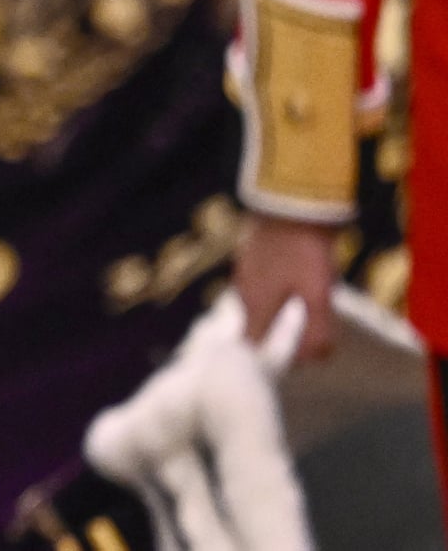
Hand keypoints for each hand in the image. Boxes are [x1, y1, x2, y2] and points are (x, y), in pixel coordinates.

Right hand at [233, 211, 340, 360]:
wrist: (291, 201)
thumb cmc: (306, 251)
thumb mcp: (319, 294)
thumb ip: (317, 330)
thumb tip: (312, 360)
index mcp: (255, 304)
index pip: (252, 346)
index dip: (268, 358)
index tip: (289, 362)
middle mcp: (244, 290)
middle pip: (256, 324)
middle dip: (277, 334)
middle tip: (306, 336)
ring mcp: (244, 270)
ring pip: (258, 302)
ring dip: (277, 310)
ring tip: (304, 308)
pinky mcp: (250, 254)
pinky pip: (260, 282)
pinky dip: (275, 290)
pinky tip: (295, 282)